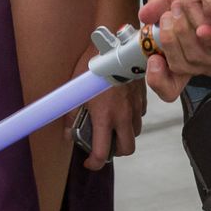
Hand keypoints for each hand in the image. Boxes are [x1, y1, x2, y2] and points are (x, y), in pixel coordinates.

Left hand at [70, 44, 145, 170]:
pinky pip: (140, 115)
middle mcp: (123, 116)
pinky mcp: (142, 96)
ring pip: (135, 132)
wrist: (114, 46)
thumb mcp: (75, 91)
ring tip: (113, 127)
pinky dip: (132, 118)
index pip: (101, 153)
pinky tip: (122, 110)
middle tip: (104, 145)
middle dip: (115, 152)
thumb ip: (71, 115)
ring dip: (124, 134)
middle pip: (126, 149)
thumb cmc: (93, 67)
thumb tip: (68, 132)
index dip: (94, 163)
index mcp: (105, 118)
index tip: (89, 162)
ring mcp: (135, 106)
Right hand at [139, 0, 210, 100]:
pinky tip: (203, 27)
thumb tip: (144, 15)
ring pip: (196, 57)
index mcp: (188, 59)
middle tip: (168, 16)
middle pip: (179, 66)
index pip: (169, 88)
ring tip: (180, 9)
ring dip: (184, 33)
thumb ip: (160, 5)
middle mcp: (204, 64)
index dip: (158, 81)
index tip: (153, 60)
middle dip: (169, 40)